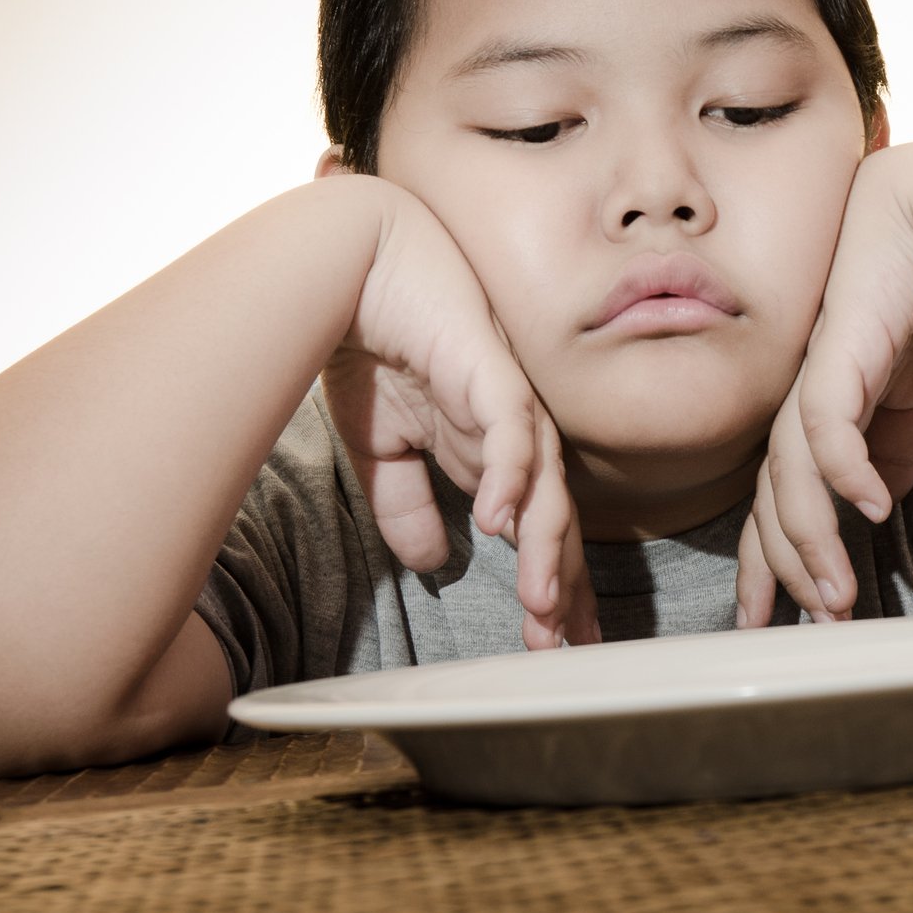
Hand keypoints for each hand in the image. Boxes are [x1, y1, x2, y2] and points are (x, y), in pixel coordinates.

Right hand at [321, 184, 598, 647]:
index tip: (553, 644)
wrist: (350, 263)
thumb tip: (431, 561)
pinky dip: (511, 478)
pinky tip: (500, 525)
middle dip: (561, 588)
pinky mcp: (489, 369)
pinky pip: (512, 430)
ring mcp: (507, 399)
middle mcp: (513, 431)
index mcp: (491, 450)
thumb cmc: (369, 340)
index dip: (548, 585)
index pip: (536, 528)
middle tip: (562, 649)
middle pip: (555, 521)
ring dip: (543, 550)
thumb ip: (406, 502)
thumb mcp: (382, 444)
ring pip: (546, 486)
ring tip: (542, 606)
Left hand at [735, 150, 912, 625]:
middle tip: (806, 631)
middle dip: (785, 575)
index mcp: (802, 417)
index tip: (778, 620)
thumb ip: (882, 453)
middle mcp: (790, 406)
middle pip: (769, 508)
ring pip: (788, 482)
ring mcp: (803, 383)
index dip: (773, 566)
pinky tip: (867, 512)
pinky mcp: (830, 358)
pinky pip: (824, 428)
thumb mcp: (898, 399)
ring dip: (812, 545)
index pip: (773, 506)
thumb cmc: (908, 303)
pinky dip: (843, 473)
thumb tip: (872, 507)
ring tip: (836, 598)